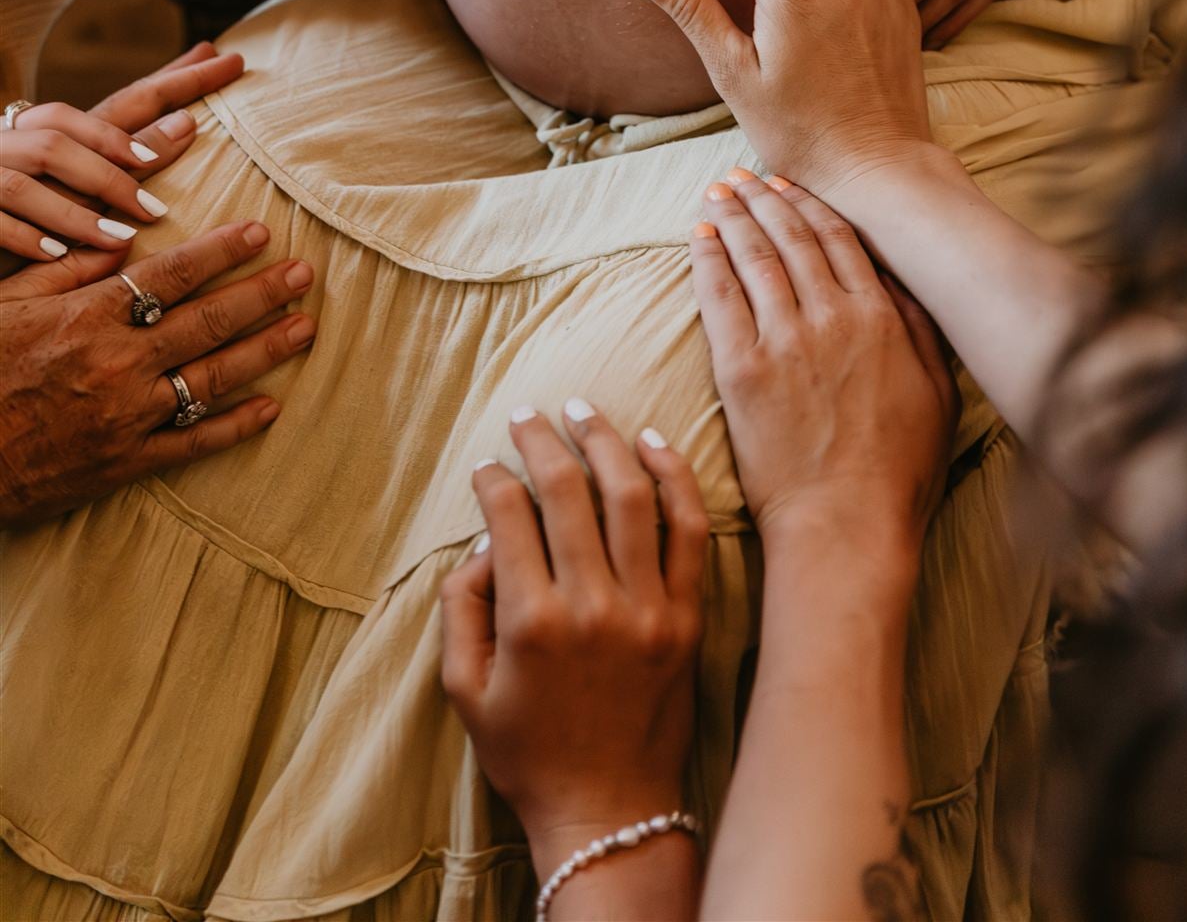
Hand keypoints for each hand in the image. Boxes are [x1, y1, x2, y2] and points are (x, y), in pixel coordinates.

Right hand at [0, 42, 243, 264]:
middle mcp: (15, 139)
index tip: (226, 64)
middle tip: (164, 188)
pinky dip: (24, 235)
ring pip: (29, 176)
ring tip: (123, 237)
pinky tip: (57, 256)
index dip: (173, 81)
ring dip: (77, 208)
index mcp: (51, 129)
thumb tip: (186, 122)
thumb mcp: (65, 172)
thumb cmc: (11, 198)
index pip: (121, 97)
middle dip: (120, 150)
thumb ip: (112, 149)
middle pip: (67, 130)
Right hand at [0, 219, 313, 525]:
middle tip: (305, 272)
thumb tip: (122, 241)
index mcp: (87, 319)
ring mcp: (125, 417)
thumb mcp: (7, 306)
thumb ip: (67, 272)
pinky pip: (193, 443)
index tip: (260, 230)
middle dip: (262, 293)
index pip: (170, 274)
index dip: (221, 250)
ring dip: (265, 350)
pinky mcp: (125, 464)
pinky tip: (270, 408)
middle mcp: (116, 365)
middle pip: (206, 321)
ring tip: (305, 327)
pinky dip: (235, 426)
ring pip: (212, 378)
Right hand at [442, 404, 706, 880]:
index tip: (487, 465)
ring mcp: (647, 608)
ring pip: (630, 495)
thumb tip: (484, 543)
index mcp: (531, 622)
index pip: (510, 517)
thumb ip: (461, 608)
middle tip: (528, 415)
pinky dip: (674, 477)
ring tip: (583, 412)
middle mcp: (592, 606)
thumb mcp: (465, 689)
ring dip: (604, 441)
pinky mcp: (687, 615)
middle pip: (566, 491)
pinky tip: (652, 443)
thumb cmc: (528, 752)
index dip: (494, 479)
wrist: (608, 810)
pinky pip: (689, 529)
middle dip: (541, 441)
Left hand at [691, 172, 956, 574]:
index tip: (788, 185)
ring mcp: (784, 340)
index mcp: (881, 318)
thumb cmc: (900, 471)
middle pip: (790, 237)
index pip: (838, 238)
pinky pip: (719, 296)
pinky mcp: (742, 369)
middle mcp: (832, 316)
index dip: (808, 204)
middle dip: (763, 199)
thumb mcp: (939, 393)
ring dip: (732, 217)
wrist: (847, 523)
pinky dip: (707, 258)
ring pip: (754, 256)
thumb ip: (921, 329)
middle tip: (741, 176)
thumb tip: (901, 280)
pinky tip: (697, 235)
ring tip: (717, 193)